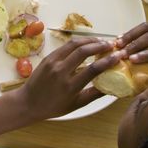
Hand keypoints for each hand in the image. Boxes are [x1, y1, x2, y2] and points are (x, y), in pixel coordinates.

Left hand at [0, 38, 121, 136]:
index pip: (93, 69)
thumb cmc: (54, 107)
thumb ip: (95, 94)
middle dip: (100, 45)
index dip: (108, 60)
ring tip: (101, 41)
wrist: (28, 102)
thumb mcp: (77, 104)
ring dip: (89, 40)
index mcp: (70, 86)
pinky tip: (86, 43)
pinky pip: (65, 46)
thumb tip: (113, 86)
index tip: (119, 56)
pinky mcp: (47, 57)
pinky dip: (77, 42)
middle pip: (83, 51)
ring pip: (73, 45)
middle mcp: (61, 71)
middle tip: (112, 45)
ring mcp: (52, 62)